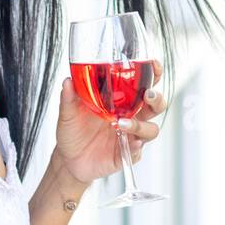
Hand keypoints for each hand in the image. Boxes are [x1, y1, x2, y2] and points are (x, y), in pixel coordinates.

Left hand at [55, 58, 166, 185]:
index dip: (154, 74)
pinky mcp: (126, 154)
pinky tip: (128, 143)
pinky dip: (135, 147)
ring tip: (122, 124)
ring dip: (141, 126)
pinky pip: (138, 151)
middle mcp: (130, 117)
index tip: (154, 65)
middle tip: (147, 95)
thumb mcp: (68, 113)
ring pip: (151, 129)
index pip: (143, 85)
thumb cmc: (72, 132)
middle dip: (157, 99)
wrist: (68, 160)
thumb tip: (68, 81)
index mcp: (121, 102)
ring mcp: (130, 136)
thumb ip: (69, 98)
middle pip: (156, 106)